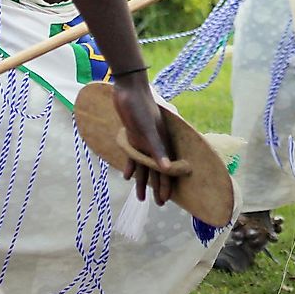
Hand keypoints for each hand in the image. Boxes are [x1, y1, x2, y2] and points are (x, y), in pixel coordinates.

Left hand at [112, 73, 174, 204]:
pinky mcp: (133, 136)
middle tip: (159, 204)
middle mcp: (155, 144)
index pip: (166, 169)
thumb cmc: (141, 107)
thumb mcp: (148, 130)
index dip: (166, 185)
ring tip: (140, 198)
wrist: (128, 89)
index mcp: (162, 143)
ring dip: (143, 181)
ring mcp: (144, 141)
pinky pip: (134, 156)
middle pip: (157, 170)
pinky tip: (128, 177)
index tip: (166, 201)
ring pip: (145, 166)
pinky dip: (132, 167)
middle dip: (158, 187)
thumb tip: (167, 169)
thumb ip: (157, 150)